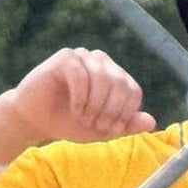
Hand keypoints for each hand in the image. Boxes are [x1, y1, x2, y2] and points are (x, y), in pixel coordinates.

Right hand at [12, 47, 155, 143]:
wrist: (36, 121)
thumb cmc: (69, 123)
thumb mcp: (102, 130)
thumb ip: (126, 125)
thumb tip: (151, 122)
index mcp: (114, 77)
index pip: (133, 90)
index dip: (125, 113)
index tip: (110, 130)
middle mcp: (101, 63)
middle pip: (120, 83)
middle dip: (110, 110)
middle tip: (96, 126)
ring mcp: (83, 57)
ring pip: (102, 77)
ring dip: (95, 105)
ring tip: (84, 119)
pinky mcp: (65, 58)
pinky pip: (80, 74)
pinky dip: (80, 98)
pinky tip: (74, 111)